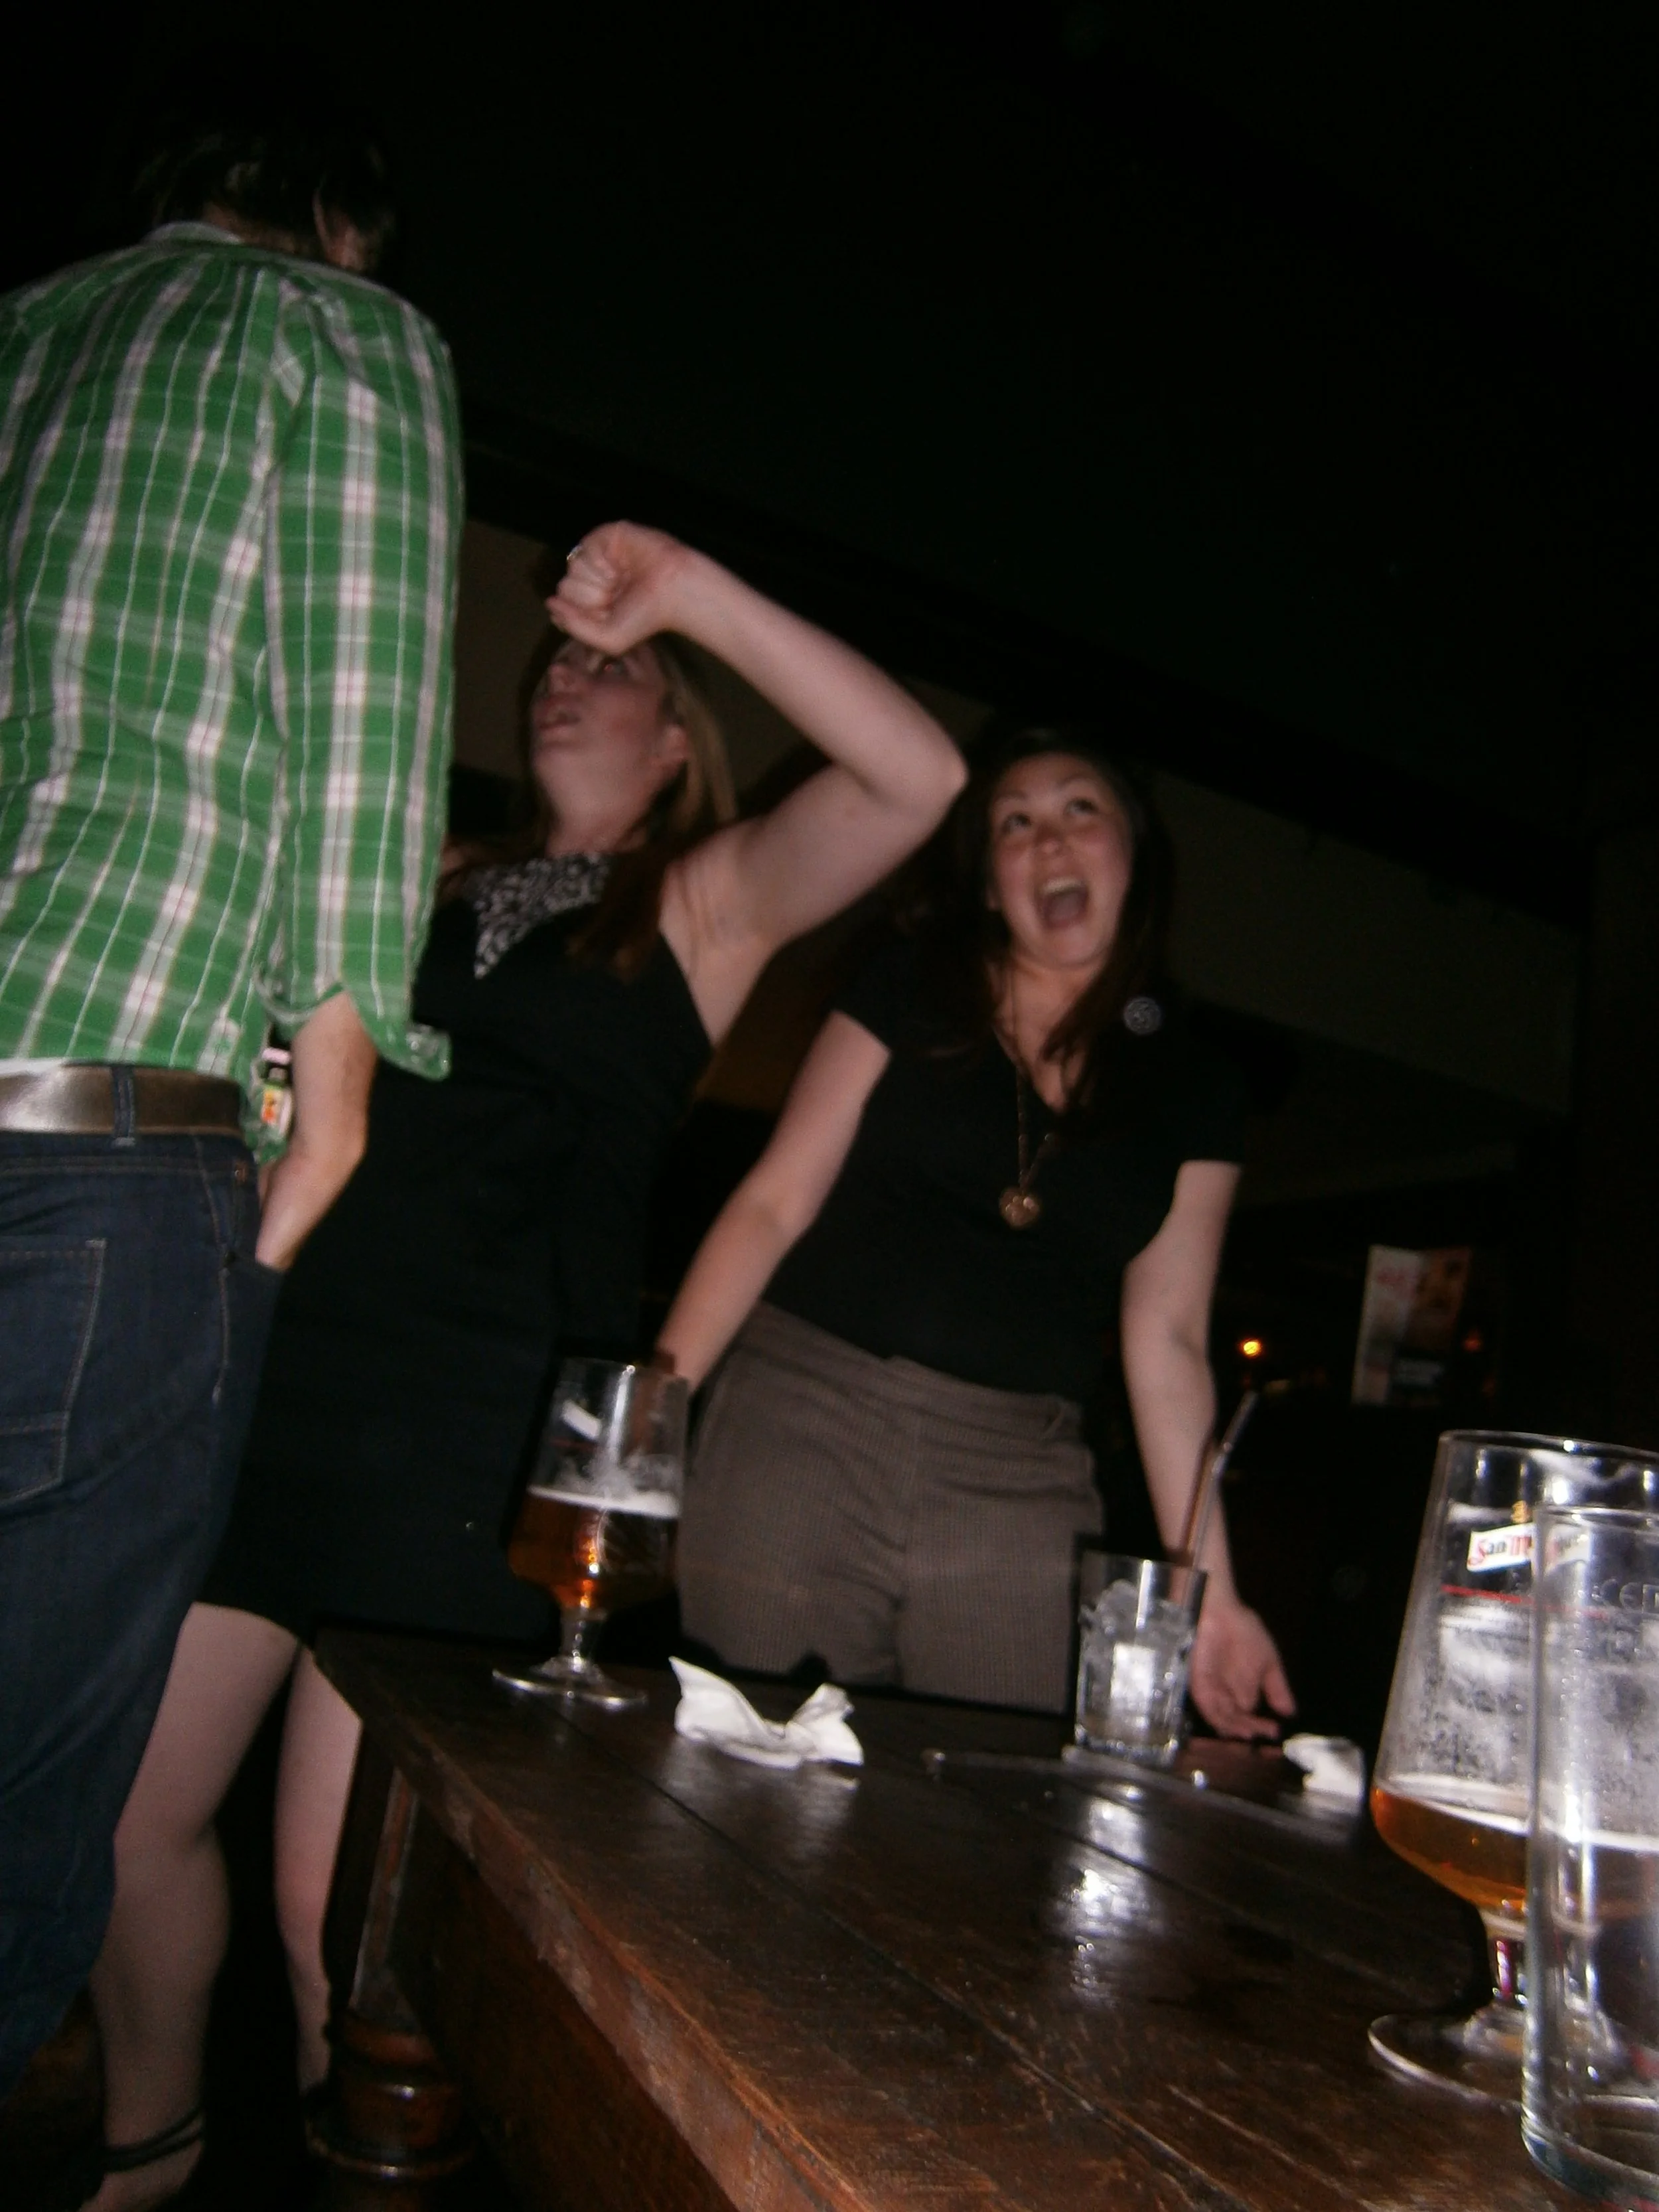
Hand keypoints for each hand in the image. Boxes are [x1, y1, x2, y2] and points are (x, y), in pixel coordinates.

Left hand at [546, 521, 697, 652]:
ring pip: (572, 568)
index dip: (581, 613)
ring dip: (597, 581)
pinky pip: (584, 548)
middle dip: (589, 598)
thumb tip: (549, 603)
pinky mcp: (606, 537)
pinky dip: (599, 562)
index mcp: (592, 602)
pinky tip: (617, 567)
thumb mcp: (606, 638)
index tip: (605, 615)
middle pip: (565, 588)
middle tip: (616, 597)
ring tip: (620, 581)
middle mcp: (594, 579)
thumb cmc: (646, 618)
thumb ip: (573, 625)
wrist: (673, 591)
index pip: (564, 605)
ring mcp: (599, 557)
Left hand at [1188, 1596, 1294, 1741]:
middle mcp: (1224, 1692)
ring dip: (1236, 1728)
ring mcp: (1210, 1689)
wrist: (1220, 1610)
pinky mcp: (1197, 1683)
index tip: (1275, 1730)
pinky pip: (1207, 1706)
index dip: (1261, 1726)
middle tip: (1265, 1732)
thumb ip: (1277, 1687)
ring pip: (1222, 1717)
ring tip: (1250, 1734)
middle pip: (1236, 1720)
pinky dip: (1219, 1718)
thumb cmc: (1243, 1630)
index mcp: (1240, 1688)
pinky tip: (1231, 1725)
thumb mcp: (1268, 1660)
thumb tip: (1289, 1712)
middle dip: (1250, 1729)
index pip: (1249, 1715)